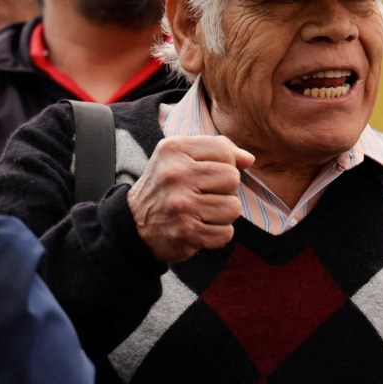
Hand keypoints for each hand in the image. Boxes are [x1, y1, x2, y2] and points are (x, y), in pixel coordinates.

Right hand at [125, 134, 252, 263]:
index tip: (206, 175)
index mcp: (175, 148)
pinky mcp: (187, 231)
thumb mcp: (182, 156)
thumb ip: (216, 150)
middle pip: (232, 179)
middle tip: (203, 196)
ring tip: (201, 212)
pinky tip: (199, 229)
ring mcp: (181, 204)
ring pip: (233, 207)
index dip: (223, 165)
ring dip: (222, 214)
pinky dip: (216, 234)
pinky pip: (226, 233)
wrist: (133, 224)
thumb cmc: (166, 186)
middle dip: (224, 190)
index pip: (224, 151)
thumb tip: (249, 159)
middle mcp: (176, 174)